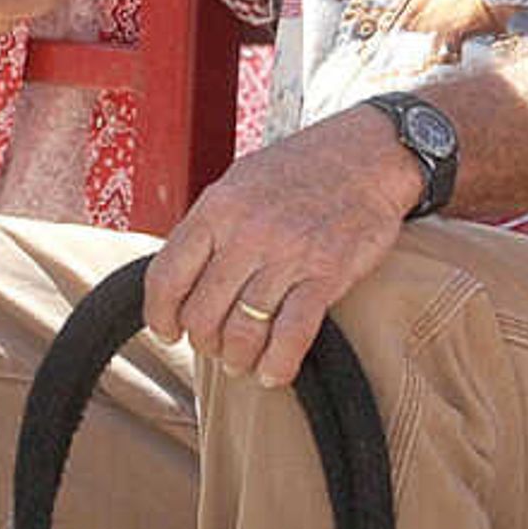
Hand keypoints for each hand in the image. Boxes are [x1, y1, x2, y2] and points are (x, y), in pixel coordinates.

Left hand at [142, 105, 422, 389]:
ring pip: (243, 331)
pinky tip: (274, 373)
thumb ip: (211, 225)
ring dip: (238, 359)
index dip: (159, 316)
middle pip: (202, 314)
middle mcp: (247, 232)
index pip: (167, 276)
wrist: (368, 155)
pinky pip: (291, 335)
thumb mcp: (240, 181)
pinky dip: (278, 364)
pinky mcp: (327, 274)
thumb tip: (182, 275)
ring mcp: (288, 254)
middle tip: (216, 347)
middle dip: (204, 342)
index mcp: (217, 207)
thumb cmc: (301, 169)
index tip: (167, 332)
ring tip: (242, 362)